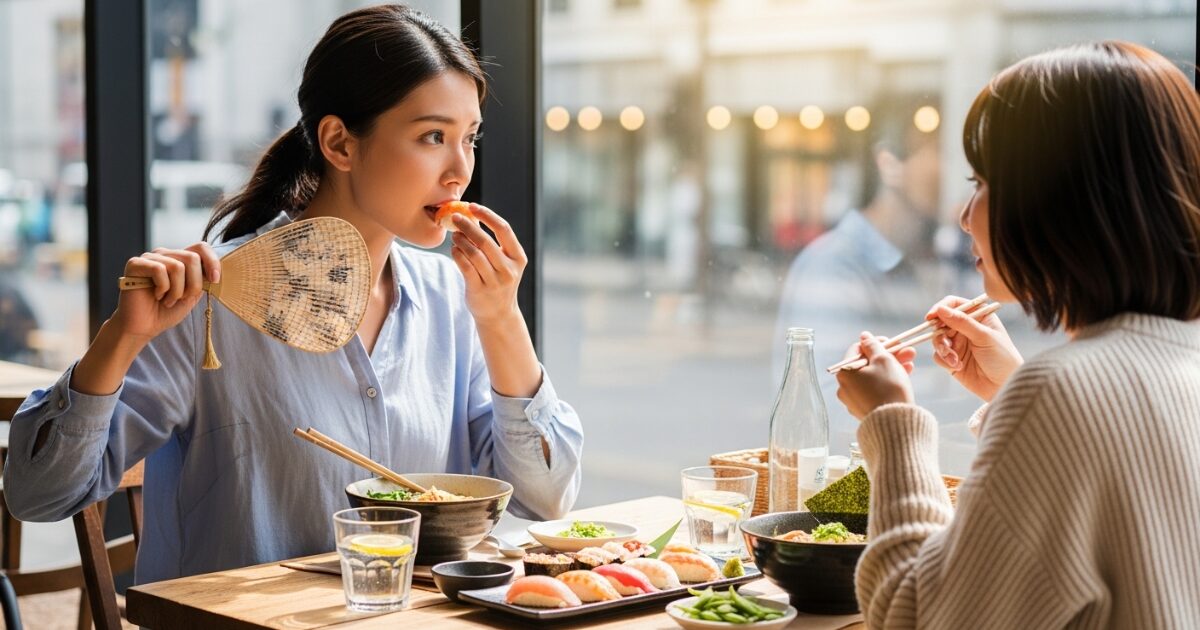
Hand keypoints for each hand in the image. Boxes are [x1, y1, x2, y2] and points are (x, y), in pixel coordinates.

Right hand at [110, 243, 220, 342]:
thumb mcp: (192, 295)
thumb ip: (202, 279)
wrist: (143, 327)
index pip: (201, 247)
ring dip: (177, 291)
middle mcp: (165, 254)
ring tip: (167, 300)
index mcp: (180, 259)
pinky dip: (162, 288)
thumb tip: (215, 270)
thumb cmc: (166, 311)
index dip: (212, 262)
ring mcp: (150, 257)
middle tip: (182, 298)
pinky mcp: (136, 264)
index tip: (214, 280)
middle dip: (193, 284)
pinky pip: (159, 270)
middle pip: (192, 258)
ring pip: (177, 266)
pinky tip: (156, 295)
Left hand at [448, 203, 528, 323]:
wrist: (498, 314)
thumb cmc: (498, 282)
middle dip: (468, 226)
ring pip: (474, 254)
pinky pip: (465, 267)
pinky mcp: (480, 290)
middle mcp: (509, 269)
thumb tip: (471, 216)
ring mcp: (495, 281)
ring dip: (461, 241)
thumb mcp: (503, 263)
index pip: (504, 229)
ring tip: (454, 235)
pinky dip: (457, 255)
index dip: (487, 215)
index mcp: (518, 257)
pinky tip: (454, 250)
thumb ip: (492, 242)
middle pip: (486, 241)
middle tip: (455, 217)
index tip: (472, 206)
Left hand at [835, 332, 915, 418]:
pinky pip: (875, 390)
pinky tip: (903, 378)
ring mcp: (853, 400)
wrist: (895, 422)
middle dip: (889, 357)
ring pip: (873, 378)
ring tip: (910, 365)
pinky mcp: (864, 410)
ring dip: (891, 369)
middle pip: (867, 364)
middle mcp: (844, 387)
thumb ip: (873, 346)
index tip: (893, 343)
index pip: (858, 350)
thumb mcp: (883, 360)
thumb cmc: (888, 388)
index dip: (876, 343)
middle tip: (907, 352)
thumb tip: (864, 336)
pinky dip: (887, 383)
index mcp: (844, 373)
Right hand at [927, 295, 1022, 401]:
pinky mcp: (952, 359)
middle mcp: (966, 328)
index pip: (954, 304)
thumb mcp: (984, 337)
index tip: (932, 317)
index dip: (941, 308)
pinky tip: (958, 366)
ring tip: (954, 359)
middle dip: (940, 333)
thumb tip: (941, 309)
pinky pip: (938, 355)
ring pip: (937, 339)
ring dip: (943, 349)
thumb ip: (962, 322)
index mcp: (978, 316)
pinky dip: (945, 360)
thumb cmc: (1002, 358)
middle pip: (941, 322)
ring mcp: (958, 343)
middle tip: (946, 343)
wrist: (1004, 386)